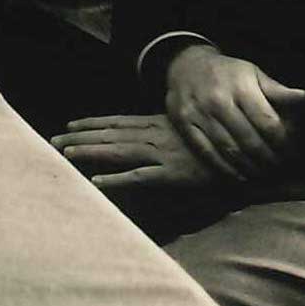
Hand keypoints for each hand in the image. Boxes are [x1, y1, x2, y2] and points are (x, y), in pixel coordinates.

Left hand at [53, 113, 224, 194]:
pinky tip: (97, 183)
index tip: (69, 124)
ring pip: (120, 151)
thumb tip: (147, 136)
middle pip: (112, 134)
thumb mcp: (190, 132)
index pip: (119, 122)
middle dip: (81, 137)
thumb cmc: (221, 143)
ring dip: (91, 152)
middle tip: (53, 140)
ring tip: (65, 154)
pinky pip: (140, 177)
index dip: (93, 123)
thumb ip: (168, 134)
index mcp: (160, 124)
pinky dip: (117, 179)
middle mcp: (158, 135)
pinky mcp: (174, 174)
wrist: (251, 153)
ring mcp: (164, 154)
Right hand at [162, 42, 304, 182]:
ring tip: (262, 174)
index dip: (282, 143)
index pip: (267, 122)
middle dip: (267, 159)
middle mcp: (219, 100)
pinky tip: (238, 176)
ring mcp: (199, 113)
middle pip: (248, 140)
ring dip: (248, 167)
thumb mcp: (253, 74)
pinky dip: (223, 168)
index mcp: (240, 87)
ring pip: (228, 149)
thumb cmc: (227, 72)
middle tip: (279, 169)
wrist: (185, 65)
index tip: (291, 154)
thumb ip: (278, 91)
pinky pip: (206, 151)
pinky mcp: (184, 124)